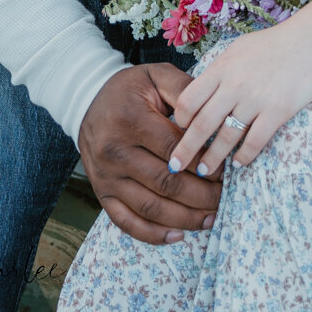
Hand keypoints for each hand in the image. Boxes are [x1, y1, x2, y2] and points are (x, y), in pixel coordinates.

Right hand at [78, 63, 221, 244]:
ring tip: (210, 219)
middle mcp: (116, 152)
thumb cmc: (129, 89)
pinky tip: (178, 235)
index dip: (202, 163)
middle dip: (200, 196)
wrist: (87, 101)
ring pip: (150, 208)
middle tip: (224, 199)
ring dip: (184, 219)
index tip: (224, 170)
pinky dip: (153, 234)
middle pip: (165, 184)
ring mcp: (107, 177)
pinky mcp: (102, 194)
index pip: (173, 150)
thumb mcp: (156, 76)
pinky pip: (127, 222)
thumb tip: (213, 113)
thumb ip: (185, 90)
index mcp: (131, 120)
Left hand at [167, 0, 311, 175]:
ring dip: (212, 159)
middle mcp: (234, 85)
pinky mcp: (277, 111)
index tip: (178, 131)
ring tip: (204, 170)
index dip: (179, 120)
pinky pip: (255, 141)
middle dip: (185, 150)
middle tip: (174, 166)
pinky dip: (244, 157)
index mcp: (221, 68)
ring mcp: (256, 99)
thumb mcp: (237, 50)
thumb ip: (218, 72)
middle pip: (202, 124)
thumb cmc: (272, 44)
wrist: (311, 40)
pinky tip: (237, 163)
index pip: (189, 99)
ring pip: (226, 137)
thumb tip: (199, 93)